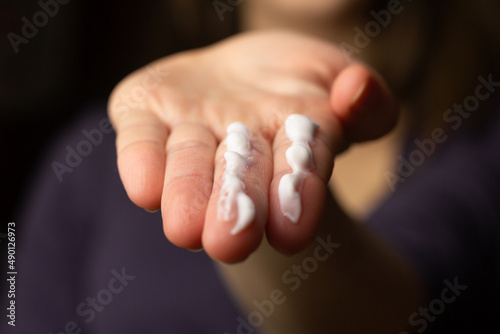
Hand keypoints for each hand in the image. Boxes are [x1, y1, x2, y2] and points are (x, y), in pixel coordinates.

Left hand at [108, 30, 396, 262]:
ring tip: (184, 230)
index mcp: (291, 140)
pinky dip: (141, 160)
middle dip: (235, 207)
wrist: (235, 70)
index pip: (297, 170)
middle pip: (238, 175)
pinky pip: (139, 137)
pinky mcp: (144, 110)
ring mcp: (188, 129)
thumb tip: (357, 92)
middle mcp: (235, 145)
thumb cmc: (293, 80)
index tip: (290, 235)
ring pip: (187, 162)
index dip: (296, 197)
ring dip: (187, 191)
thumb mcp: (337, 76)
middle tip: (229, 243)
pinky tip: (143, 189)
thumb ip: (365, 100)